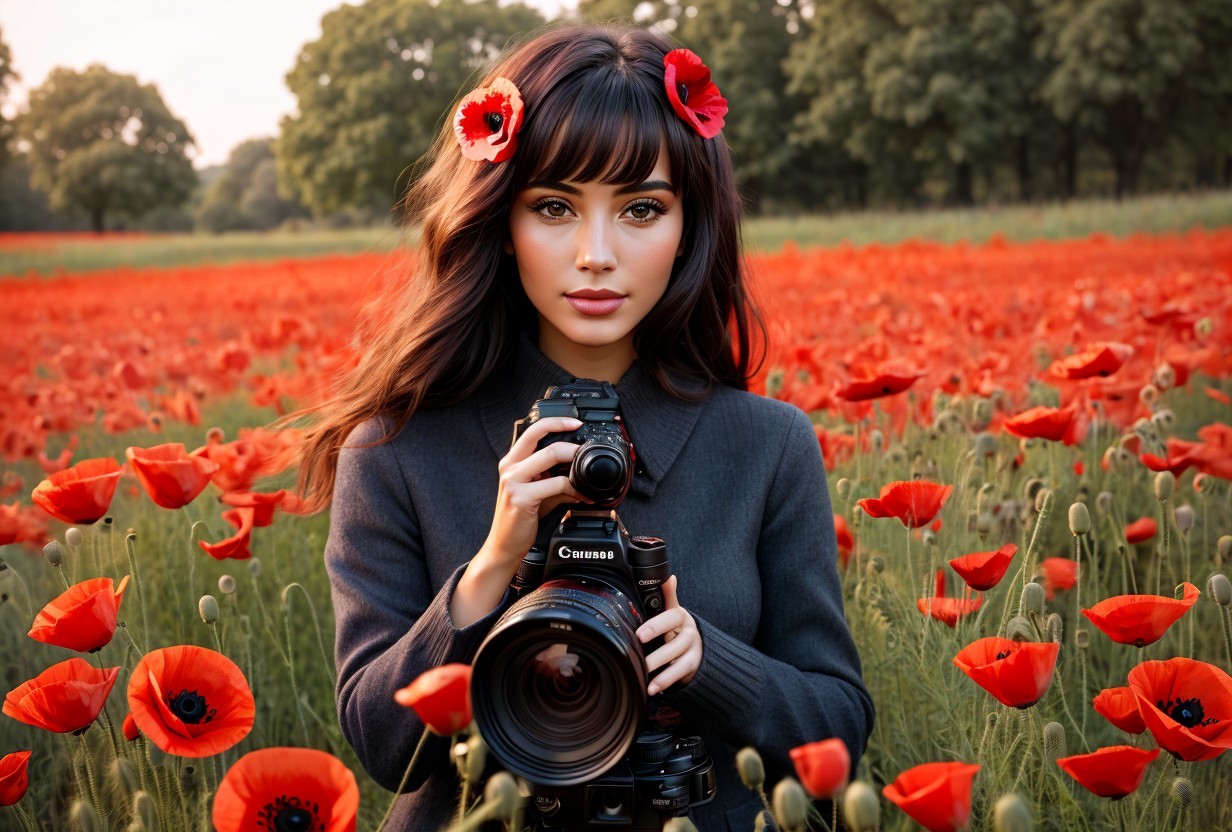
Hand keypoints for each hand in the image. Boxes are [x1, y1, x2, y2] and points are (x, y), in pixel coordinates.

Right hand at [481, 416, 590, 569]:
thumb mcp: (539, 494)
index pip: (532, 430)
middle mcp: (509, 467)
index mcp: (512, 461)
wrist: (504, 545)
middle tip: (584, 444)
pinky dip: (574, 488)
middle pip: (539, 435)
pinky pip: (555, 484)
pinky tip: (581, 495)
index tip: (576, 423)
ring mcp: (513, 481)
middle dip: (566, 433)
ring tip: (586, 470)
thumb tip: (581, 475)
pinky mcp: (521, 497)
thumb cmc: (520, 519)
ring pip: (549, 455)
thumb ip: (557, 480)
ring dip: (573, 459)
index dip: (556, 422)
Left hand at [636, 575, 701, 694]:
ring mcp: (692, 652)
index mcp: (681, 617)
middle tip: (639, 659)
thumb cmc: (678, 628)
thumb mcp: (674, 612)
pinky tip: (653, 688)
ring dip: (661, 673)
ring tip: (644, 676)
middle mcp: (689, 634)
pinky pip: (679, 676)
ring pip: (678, 662)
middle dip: (656, 654)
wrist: (700, 646)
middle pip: (674, 644)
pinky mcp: (692, 668)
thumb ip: (668, 596)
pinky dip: (665, 682)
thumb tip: (667, 576)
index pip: (671, 618)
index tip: (640, 634)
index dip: (656, 626)